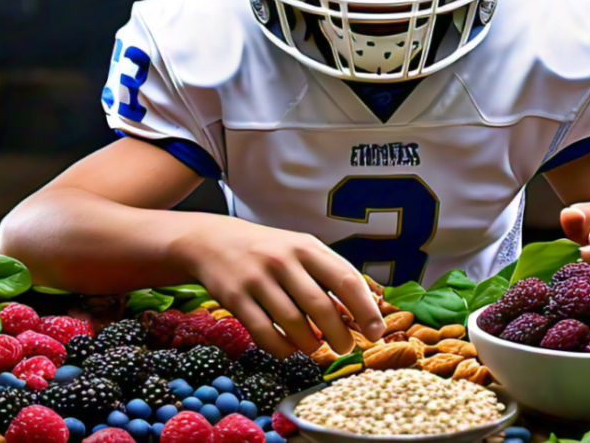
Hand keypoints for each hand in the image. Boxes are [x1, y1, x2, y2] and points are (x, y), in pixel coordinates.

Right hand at [173, 216, 384, 357]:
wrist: (212, 240)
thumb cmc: (269, 250)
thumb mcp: (301, 248)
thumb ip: (330, 273)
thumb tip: (367, 307)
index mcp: (308, 247)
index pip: (346, 279)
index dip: (365, 309)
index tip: (377, 332)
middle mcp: (284, 260)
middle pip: (321, 307)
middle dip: (339, 335)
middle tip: (345, 348)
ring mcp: (257, 279)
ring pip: (293, 324)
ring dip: (310, 344)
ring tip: (315, 346)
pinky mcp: (234, 298)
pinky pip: (264, 333)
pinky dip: (282, 348)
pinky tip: (289, 348)